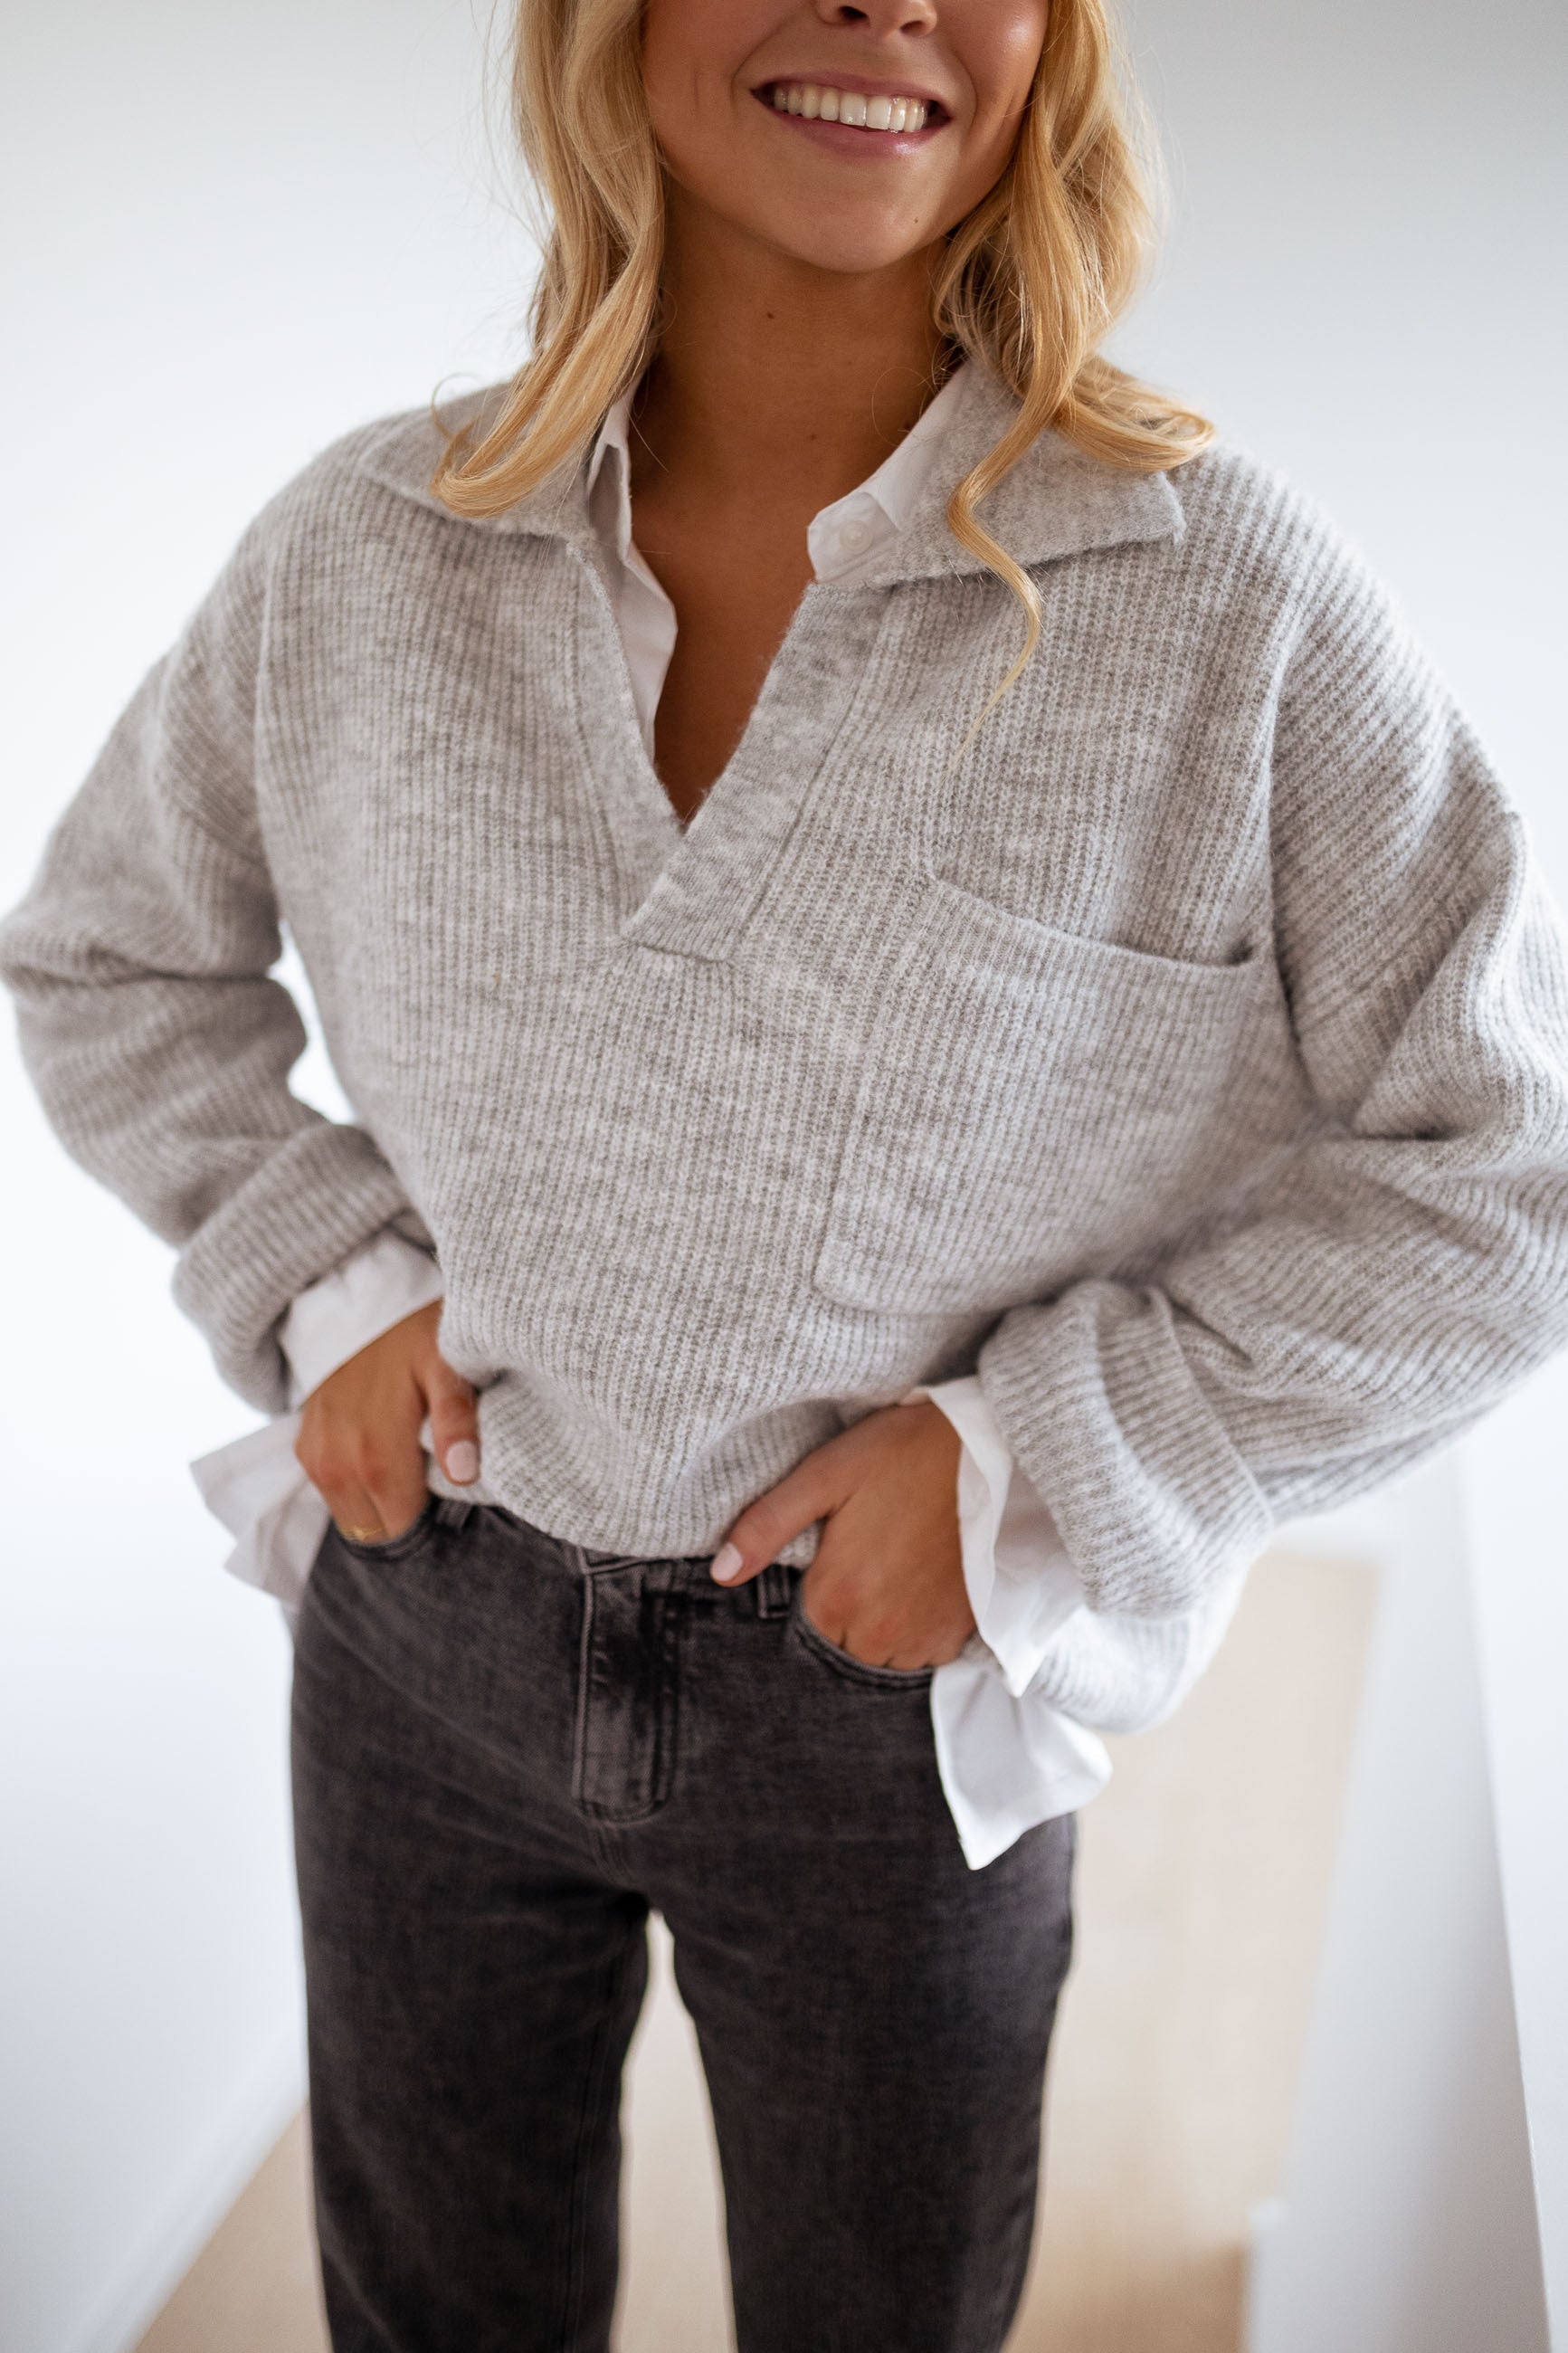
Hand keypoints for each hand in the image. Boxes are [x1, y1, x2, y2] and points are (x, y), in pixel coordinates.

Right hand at [294, 1299, 477, 1540]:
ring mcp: (315, 1460)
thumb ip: (456, 1420)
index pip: (404, 1529)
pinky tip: (379, 1450)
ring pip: (354, 1517)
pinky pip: (333, 1493)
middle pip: (377, 1530)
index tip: (448, 1486)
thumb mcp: (448, 1365)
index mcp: (375, 1458)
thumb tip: (462, 1474)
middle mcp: (336, 1468)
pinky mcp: (304, 1449)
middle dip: (406, 1511)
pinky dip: (357, 1483)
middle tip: (431, 1469)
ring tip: (407, 1458)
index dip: (431, 1516)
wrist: (356, 1301)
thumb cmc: (413, 1334)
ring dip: (380, 1500)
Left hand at [710, 1398, 974, 1669]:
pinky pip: (922, 1655)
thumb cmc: (900, 1454)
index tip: (831, 1560)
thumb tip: (720, 1573)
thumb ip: (766, 1526)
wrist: (988, 1452)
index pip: (803, 1629)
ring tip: (893, 1569)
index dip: (813, 1594)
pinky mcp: (958, 1635)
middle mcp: (878, 1633)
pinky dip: (916, 1630)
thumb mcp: (823, 1475)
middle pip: (841, 1647)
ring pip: (881, 1656)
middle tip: (865, 1557)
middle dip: (844, 1612)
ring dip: (879, 1627)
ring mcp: (922, 1639)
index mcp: (837, 1597)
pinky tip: (920, 1584)